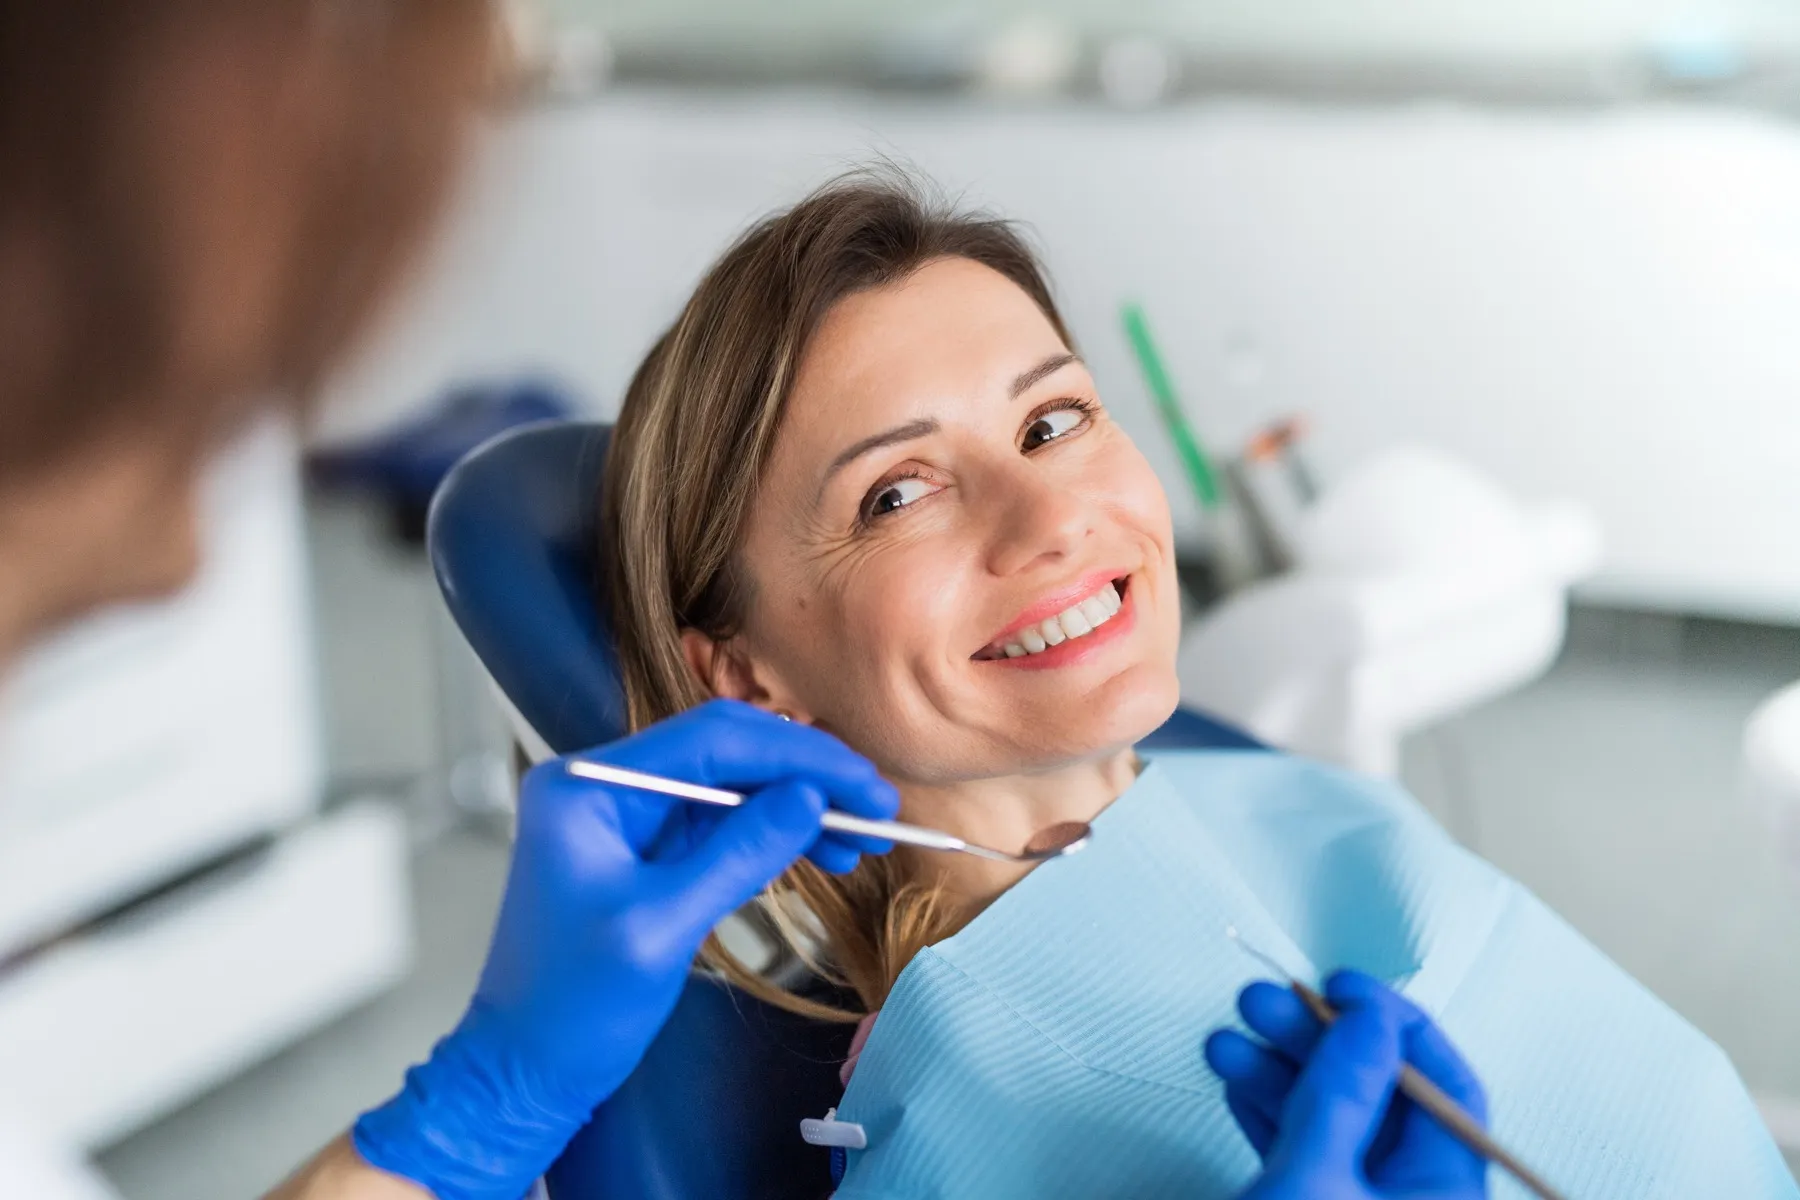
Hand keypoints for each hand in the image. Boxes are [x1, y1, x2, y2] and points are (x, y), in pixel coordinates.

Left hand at [352, 699, 898, 1199]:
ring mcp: (627, 818)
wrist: (523, 1073)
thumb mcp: (661, 927)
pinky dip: (774, 836)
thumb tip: (809, 798)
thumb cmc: (570, 1009)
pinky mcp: (646, 853)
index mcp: (589, 784)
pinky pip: (722, 825)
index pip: (712, 738)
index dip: (798, 755)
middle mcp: (605, 785)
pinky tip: (822, 851)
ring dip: (798, 807)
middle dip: (806, 776)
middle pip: (726, 752)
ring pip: (733, 788)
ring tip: (861, 839)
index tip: (865, 783)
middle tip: (877, 807)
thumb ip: (738, 854)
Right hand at [1204, 970, 1488, 1199]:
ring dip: (1275, 1072)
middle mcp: (1409, 1195)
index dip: (1392, 1025)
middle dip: (1312, 1041)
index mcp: (1442, 1190)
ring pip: (1330, 1118)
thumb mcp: (1315, 1178)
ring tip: (1229, 1042)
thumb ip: (1340, 1096)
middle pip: (1376, 1093)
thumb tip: (1368, 1022)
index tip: (1342, 988)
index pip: (1442, 1086)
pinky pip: (1304, 1148)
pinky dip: (1269, 1113)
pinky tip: (1238, 1084)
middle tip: (1265, 1004)